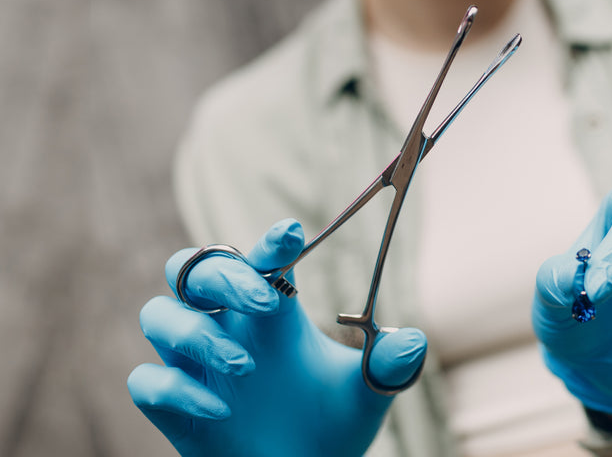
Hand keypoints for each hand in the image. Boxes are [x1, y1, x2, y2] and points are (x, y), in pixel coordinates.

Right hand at [127, 219, 426, 455]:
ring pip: (157, 314)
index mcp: (271, 313)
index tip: (291, 233)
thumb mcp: (365, 396)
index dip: (268, 243)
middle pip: (193, 269)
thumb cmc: (330, 428)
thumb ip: (387, 368)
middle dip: (224, 277)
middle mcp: (226, 327)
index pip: (259, 260)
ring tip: (247, 367)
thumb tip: (415, 341)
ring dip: (197, 334)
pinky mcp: (170, 404)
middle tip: (265, 301)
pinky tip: (221, 411)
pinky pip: (147, 381)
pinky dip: (178, 389)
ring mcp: (192, 363)